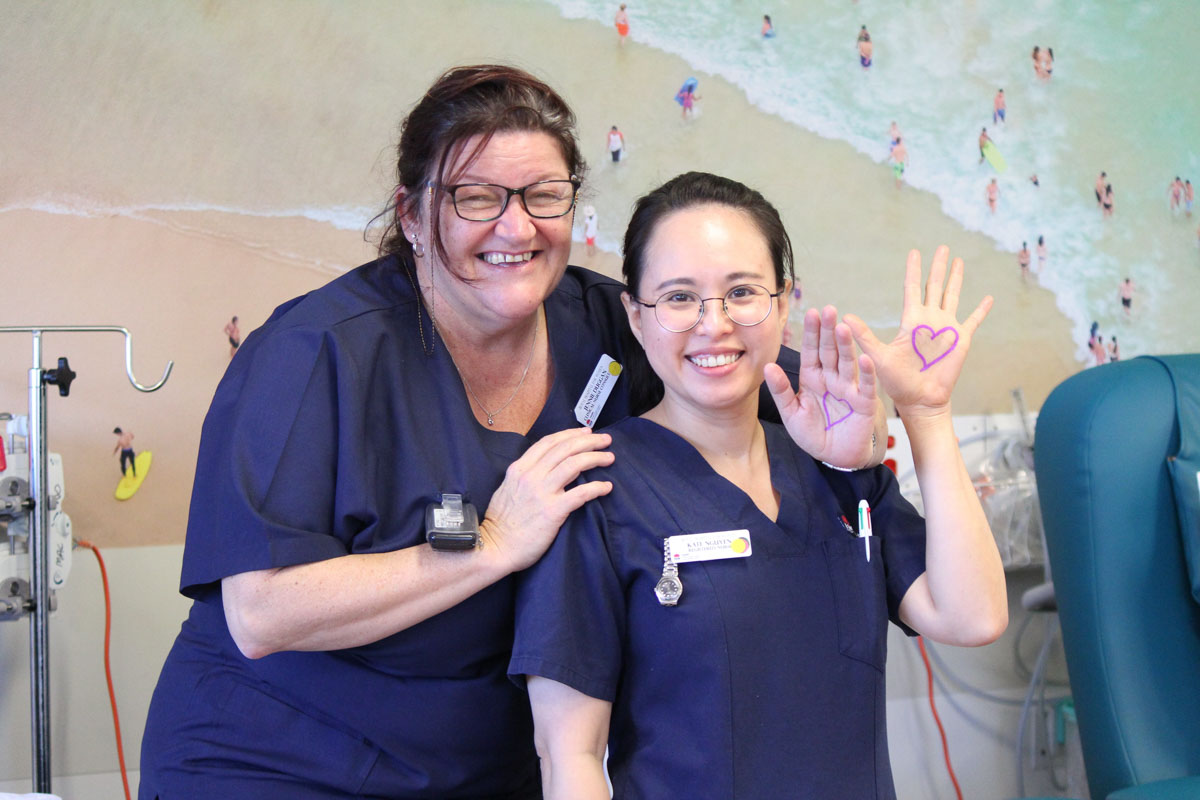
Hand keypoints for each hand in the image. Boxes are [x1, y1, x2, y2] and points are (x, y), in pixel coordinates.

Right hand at [480, 428, 613, 572]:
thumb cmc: (501, 523)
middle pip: (565, 448)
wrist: (494, 548)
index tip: (585, 433)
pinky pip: (580, 493)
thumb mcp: (508, 489)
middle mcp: (530, 476)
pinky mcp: (552, 512)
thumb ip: (527, 476)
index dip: (570, 434)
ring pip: (574, 464)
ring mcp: (541, 493)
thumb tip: (550, 468)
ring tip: (609, 458)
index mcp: (519, 469)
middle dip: (588, 441)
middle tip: (605, 440)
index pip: (548, 442)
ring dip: (595, 458)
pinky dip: (596, 487)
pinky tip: (606, 487)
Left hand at [765, 305, 879, 467]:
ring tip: (844, 327)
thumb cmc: (813, 433)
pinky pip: (865, 385)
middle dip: (829, 331)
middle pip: (830, 350)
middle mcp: (831, 378)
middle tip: (829, 310)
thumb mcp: (791, 412)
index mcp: (812, 377)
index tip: (812, 313)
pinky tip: (864, 358)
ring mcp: (848, 388)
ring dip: (846, 346)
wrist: (834, 457)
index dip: (812, 333)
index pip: (812, 351)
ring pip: (847, 362)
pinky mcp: (864, 402)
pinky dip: (866, 373)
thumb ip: (781, 391)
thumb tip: (768, 367)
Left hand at [844, 246, 991, 418]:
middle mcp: (929, 319)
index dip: (914, 270)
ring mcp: (946, 328)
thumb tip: (843, 317)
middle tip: (942, 247)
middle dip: (938, 266)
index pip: (912, 288)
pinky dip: (981, 310)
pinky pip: (973, 320)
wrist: (919, 400)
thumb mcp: (878, 356)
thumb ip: (863, 336)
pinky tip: (988, 298)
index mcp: (911, 320)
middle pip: (935, 286)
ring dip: (957, 279)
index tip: (914, 251)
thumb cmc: (896, 382)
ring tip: (960, 261)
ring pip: (953, 296)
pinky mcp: (961, 340)